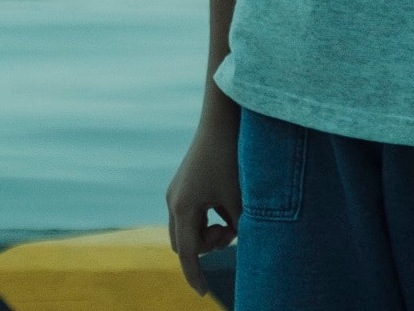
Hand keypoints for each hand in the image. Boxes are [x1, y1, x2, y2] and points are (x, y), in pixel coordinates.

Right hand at [166, 106, 242, 300]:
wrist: (222, 120)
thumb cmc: (231, 159)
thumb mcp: (239, 200)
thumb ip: (238, 229)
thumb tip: (239, 248)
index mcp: (183, 208)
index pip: (187, 253)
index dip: (195, 275)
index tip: (203, 293)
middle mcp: (174, 201)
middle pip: (184, 243)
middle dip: (206, 247)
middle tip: (231, 233)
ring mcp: (177, 191)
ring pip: (188, 229)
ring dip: (209, 232)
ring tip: (232, 216)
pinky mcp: (184, 184)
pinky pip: (192, 214)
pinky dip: (208, 218)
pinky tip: (225, 203)